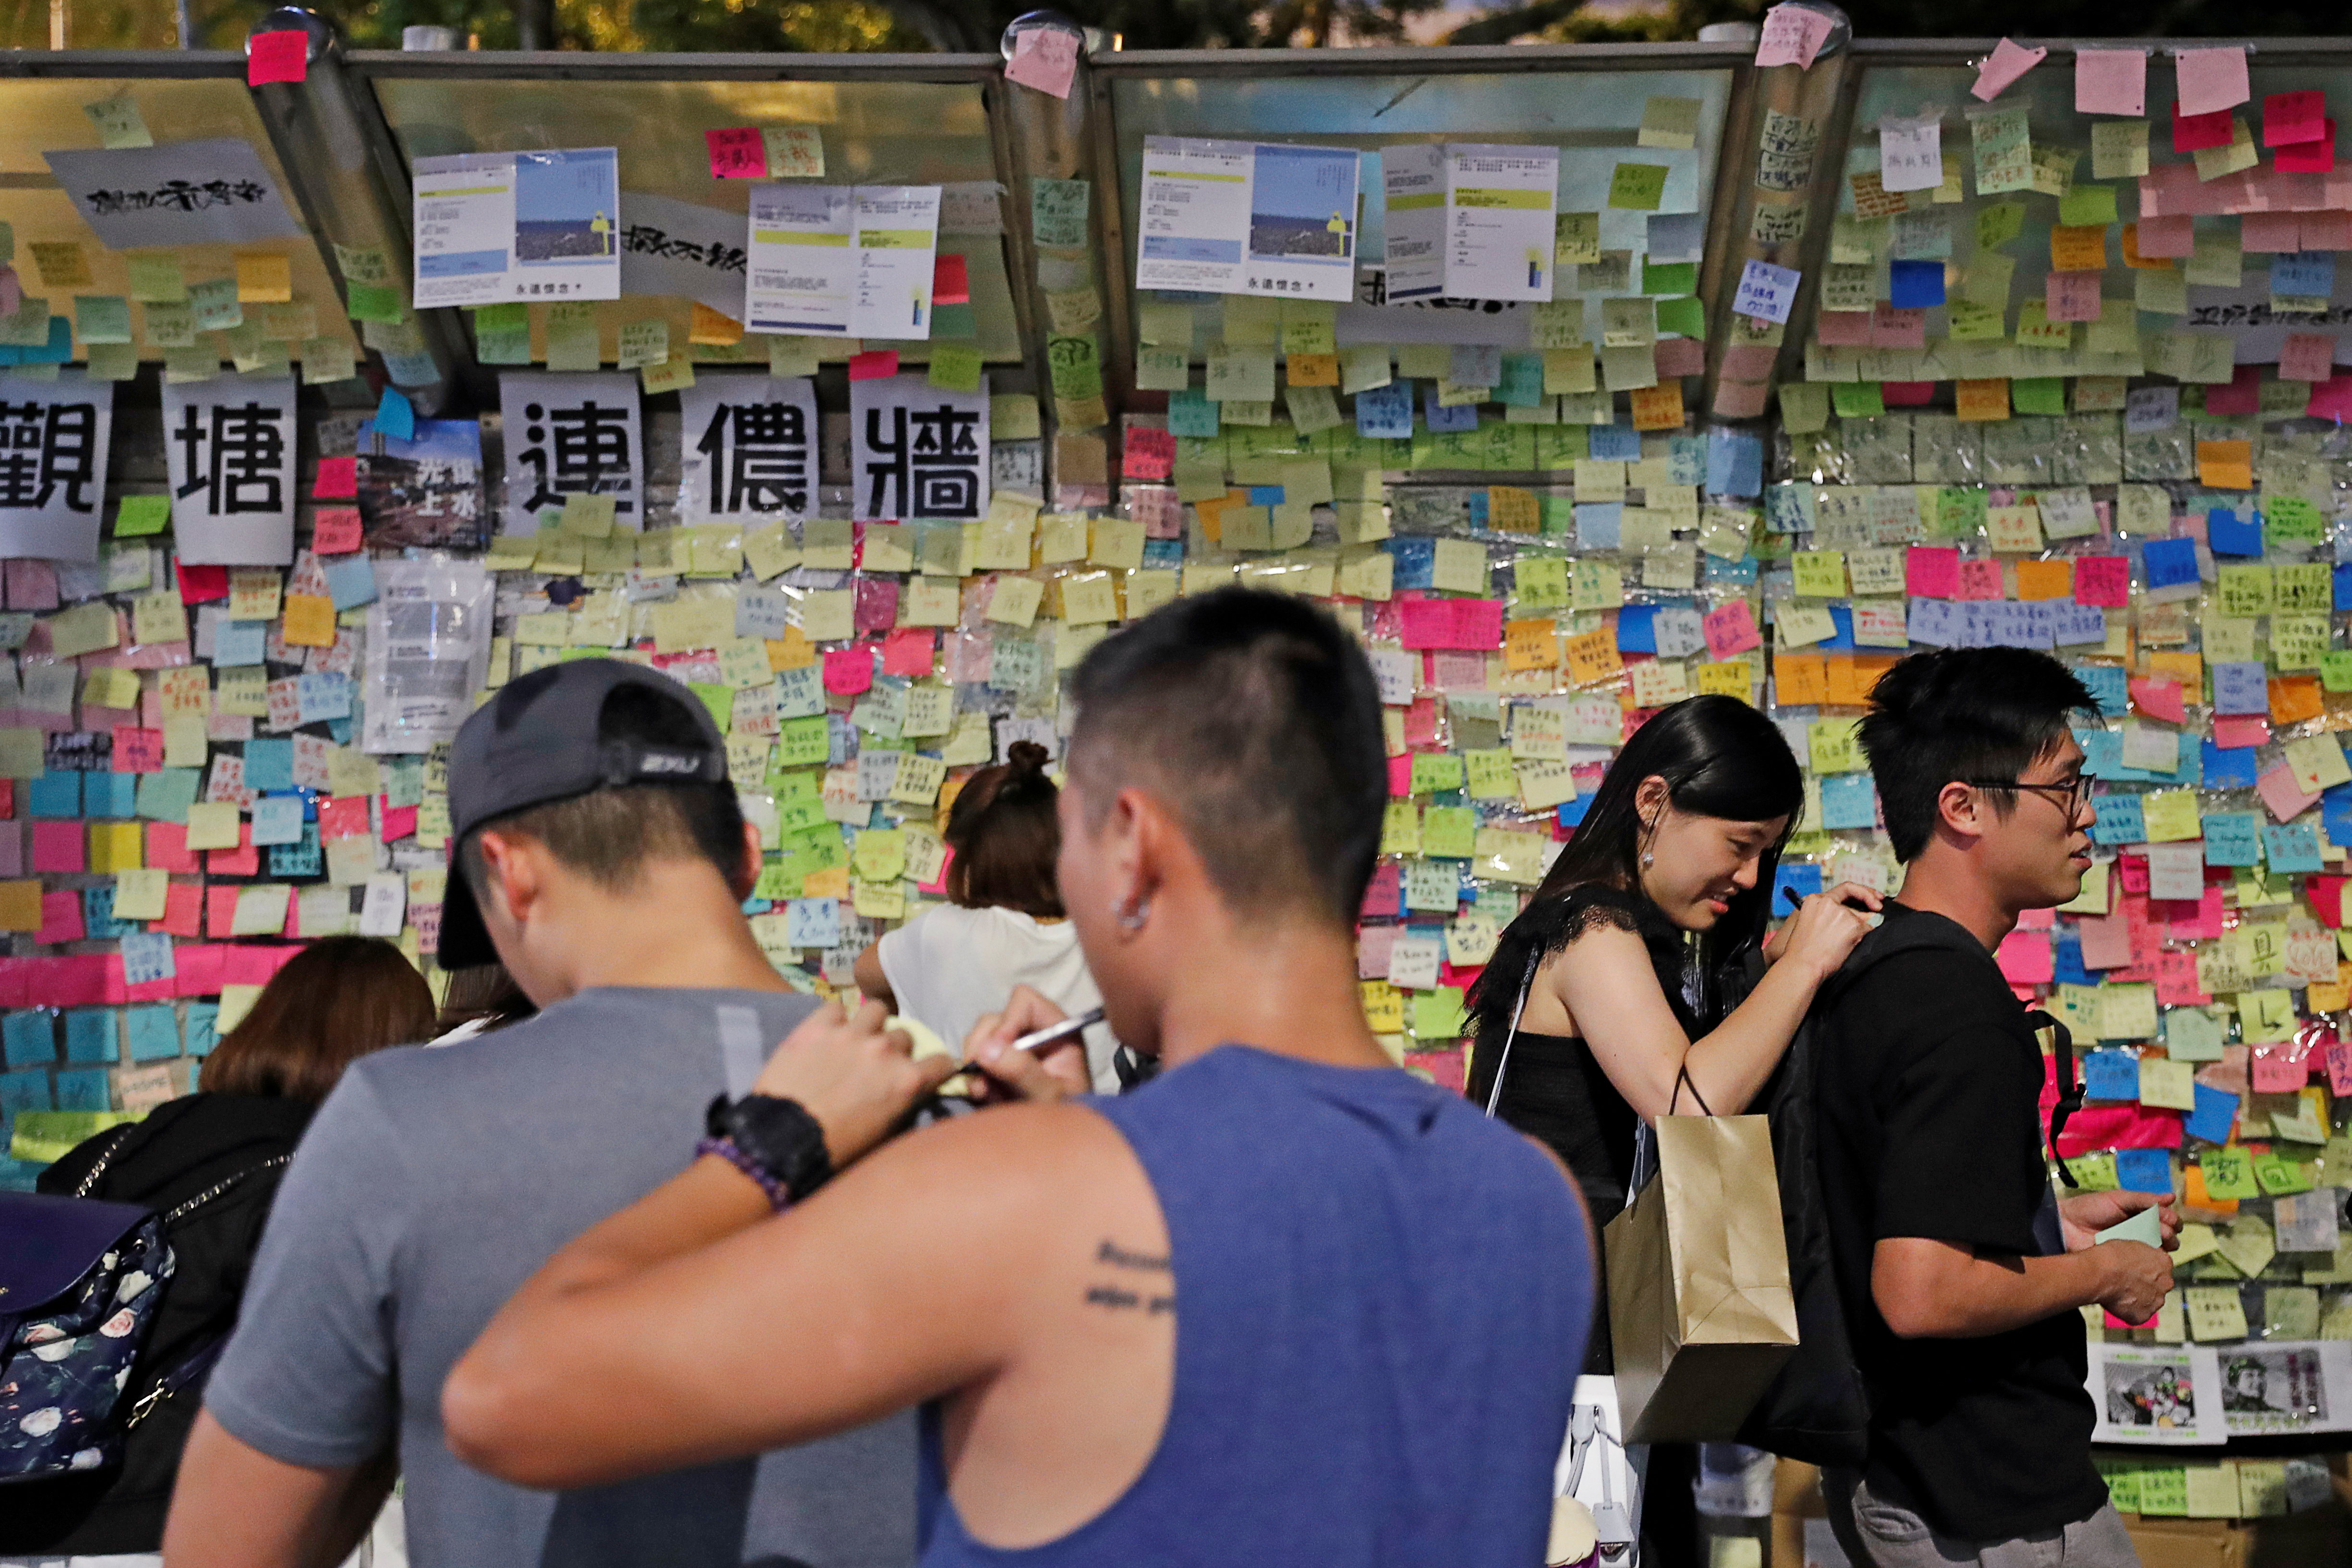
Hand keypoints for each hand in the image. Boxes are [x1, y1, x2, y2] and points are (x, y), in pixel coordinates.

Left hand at [750, 998, 958, 1165]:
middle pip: (905, 1036)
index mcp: (907, 1080)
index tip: (926, 1072)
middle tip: (877, 1064)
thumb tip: (909, 1091)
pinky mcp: (818, 1026)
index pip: (942, 1061)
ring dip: (871, 1024)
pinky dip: (835, 1019)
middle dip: (895, 1049)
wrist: (782, 1140)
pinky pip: (836, 1007)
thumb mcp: (883, 1133)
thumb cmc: (836, 1149)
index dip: (935, 1068)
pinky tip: (827, 1034)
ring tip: (856, 1038)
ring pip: (876, 1009)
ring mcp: (851, 1033)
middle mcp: (885, 1050)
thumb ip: (902, 1103)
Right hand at [963, 984, 1092, 1105]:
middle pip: (995, 1018)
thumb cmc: (1070, 1116)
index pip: (1025, 1001)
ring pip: (980, 1037)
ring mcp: (1013, 1049)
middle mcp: (1033, 1033)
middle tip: (979, 1075)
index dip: (1007, 1020)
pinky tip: (982, 1094)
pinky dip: (973, 1075)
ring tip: (982, 1091)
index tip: (997, 1048)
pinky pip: (974, 1060)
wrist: (1063, 1144)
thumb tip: (986, 1050)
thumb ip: (1024, 1071)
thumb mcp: (1052, 1097)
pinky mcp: (998, 1067)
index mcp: (1058, 1029)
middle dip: (982, 1044)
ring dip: (975, 1062)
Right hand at [1769, 884, 1882, 979]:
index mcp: (1814, 900)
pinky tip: (1848, 947)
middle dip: (1871, 900)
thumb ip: (1829, 914)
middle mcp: (1828, 902)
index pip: (1844, 889)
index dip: (1862, 891)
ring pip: (1863, 917)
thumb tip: (1858, 915)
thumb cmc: (1805, 952)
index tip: (1873, 897)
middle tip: (1879, 907)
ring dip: (1859, 929)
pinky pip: (1868, 929)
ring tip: (1844, 944)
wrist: (1803, 966)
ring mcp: (1841, 912)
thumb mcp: (1810, 923)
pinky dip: (1862, 938)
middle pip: (1857, 897)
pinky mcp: (1853, 924)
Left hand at [2059, 1188, 2180, 1253]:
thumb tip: (2172, 1197)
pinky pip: (2143, 1263)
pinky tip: (2147, 1254)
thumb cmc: (2091, 1207)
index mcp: (2141, 1216)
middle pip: (2169, 1237)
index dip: (2172, 1219)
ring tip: (2157, 1240)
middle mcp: (2141, 1232)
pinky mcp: (2126, 1261)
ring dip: (2164, 1246)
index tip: (2169, 1219)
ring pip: (2159, 1251)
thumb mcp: (2119, 1199)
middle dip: (2170, 1234)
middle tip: (2163, 1231)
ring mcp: (2134, 1248)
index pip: (2167, 1220)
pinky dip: (2149, 1259)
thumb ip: (2144, 1199)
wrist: (2066, 1224)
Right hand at [2093, 1239, 2174, 1326]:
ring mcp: (2156, 1301)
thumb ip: (2143, 1254)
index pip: (2161, 1266)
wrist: (2100, 1274)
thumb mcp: (2131, 1245)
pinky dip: (2129, 1310)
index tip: (2137, 1269)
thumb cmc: (2111, 1257)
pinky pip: (2138, 1314)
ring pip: (2149, 1300)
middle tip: (2128, 1281)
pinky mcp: (2144, 1315)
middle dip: (2146, 1285)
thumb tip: (2139, 1259)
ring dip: (2138, 1298)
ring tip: (2120, 1291)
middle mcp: (2165, 1282)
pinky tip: (2117, 1301)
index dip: (2147, 1268)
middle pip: (2159, 1285)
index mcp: (2164, 1262)